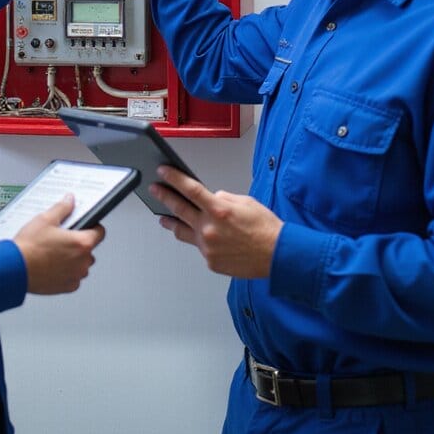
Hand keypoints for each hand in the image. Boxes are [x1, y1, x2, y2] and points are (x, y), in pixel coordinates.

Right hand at [14, 195, 105, 294]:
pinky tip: (52, 265)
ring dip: (73, 259)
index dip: (93, 227)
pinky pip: (73, 277)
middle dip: (79, 244)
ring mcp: (75, 276)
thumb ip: (62, 208)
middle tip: (62, 239)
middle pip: (89, 249)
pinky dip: (66, 272)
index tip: (86, 226)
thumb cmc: (29, 247)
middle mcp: (82, 261)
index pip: (100, 233)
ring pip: (81, 264)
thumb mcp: (46, 219)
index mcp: (82, 243)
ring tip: (54, 252)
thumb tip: (70, 200)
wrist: (14, 269)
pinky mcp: (67, 287)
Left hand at [151, 166, 281, 277]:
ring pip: (182, 232)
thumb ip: (223, 198)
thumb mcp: (245, 202)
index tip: (163, 172)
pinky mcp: (210, 261)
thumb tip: (211, 198)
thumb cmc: (266, 229)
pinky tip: (204, 237)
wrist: (277, 255)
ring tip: (164, 217)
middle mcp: (209, 228)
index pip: (190, 189)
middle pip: (179, 209)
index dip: (173, 179)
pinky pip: (200, 247)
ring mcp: (208, 247)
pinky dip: (201, 240)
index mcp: (218, 209)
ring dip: (171, 222)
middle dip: (164, 197)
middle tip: (155, 190)